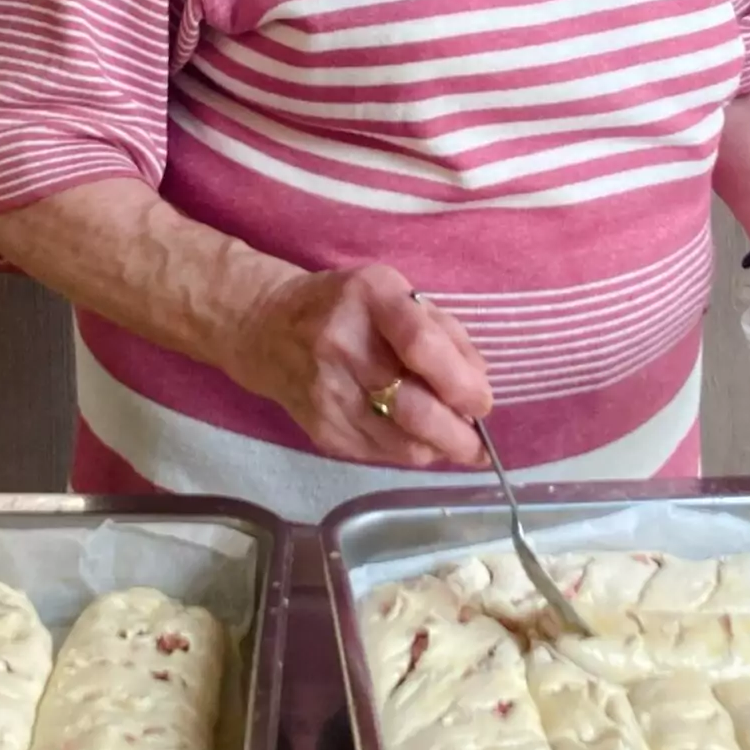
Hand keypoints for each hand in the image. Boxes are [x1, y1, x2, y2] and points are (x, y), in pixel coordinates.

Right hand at [223, 262, 488, 467]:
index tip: (482, 403)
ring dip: (436, 450)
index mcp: (370, 298)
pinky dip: (406, 452)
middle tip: (478, 447)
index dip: (460, 382)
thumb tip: (478, 388)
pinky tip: (414, 439)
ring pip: (398, 443)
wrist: (267, 327)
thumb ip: (444, 334)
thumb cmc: (349, 307)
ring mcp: (326, 391)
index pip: (421, 345)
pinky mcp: (319, 428)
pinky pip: (378, 454)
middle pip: (412, 407)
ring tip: (452, 444)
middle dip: (457, 436)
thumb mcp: (397, 295)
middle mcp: (343, 345)